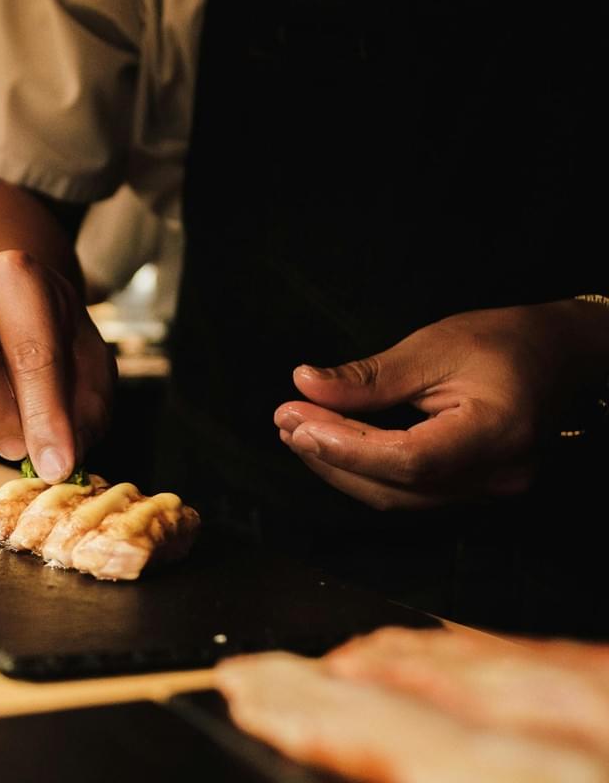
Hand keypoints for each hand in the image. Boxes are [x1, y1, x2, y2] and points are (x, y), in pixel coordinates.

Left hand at [273, 304, 585, 509]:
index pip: (409, 459)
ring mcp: (485, 491)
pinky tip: (329, 444)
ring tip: (295, 429)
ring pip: (395, 497)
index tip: (296, 418)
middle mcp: (495, 476)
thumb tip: (304, 384)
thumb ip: (369, 378)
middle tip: (284, 418)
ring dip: (339, 467)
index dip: (346, 446)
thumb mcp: (433, 347)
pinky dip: (364, 470)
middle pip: (395, 486)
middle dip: (331, 456)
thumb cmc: (501, 342)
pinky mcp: (469, 491)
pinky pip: (406, 492)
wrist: (555, 356)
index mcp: (497, 433)